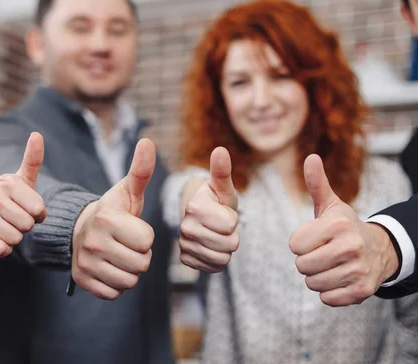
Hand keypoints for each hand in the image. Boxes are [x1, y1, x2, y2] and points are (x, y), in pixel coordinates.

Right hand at [0, 132, 46, 256]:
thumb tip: (37, 134)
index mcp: (7, 182)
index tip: (29, 209)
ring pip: (15, 238)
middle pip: (27, 225)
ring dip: (14, 238)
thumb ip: (33, 159)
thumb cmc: (8, 198)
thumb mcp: (22, 179)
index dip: (38, 214)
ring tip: (5, 227)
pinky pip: (1, 249)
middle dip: (25, 226)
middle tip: (15, 219)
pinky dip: (3, 248)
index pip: (38, 209)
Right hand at [72, 138, 155, 299]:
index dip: (145, 236)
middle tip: (126, 244)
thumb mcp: (127, 191)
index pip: (147, 241)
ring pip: (130, 281)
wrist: (80, 230)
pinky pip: (115, 293)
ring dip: (130, 271)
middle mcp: (93, 241)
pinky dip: (116, 284)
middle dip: (140, 255)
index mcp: (107, 218)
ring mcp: (86, 263)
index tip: (132, 228)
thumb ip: (140, 170)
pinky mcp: (83, 281)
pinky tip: (109, 267)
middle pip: (141, 264)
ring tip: (119, 255)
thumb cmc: (112, 211)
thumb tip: (148, 141)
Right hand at [179, 147, 238, 271]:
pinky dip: (217, 260)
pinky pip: (214, 267)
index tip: (224, 212)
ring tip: (218, 236)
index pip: (231, 225)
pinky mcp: (186, 260)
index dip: (233, 219)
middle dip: (232, 235)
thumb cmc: (217, 200)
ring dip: (226, 248)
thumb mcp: (222, 187)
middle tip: (223, 226)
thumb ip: (222, 171)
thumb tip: (220, 150)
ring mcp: (184, 245)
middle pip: (229, 244)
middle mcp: (185, 227)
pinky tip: (212, 247)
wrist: (202, 217)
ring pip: (222, 258)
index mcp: (194, 207)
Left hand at [289, 154, 398, 305]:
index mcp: (338, 225)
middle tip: (323, 253)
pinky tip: (340, 277)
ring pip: (312, 283)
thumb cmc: (345, 226)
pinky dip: (329, 291)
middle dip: (307, 260)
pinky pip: (327, 298)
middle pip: (302, 265)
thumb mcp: (330, 205)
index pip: (295, 245)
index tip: (314, 238)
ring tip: (331, 264)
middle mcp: (350, 247)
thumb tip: (311, 157)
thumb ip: (317, 183)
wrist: (380, 249)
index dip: (300, 242)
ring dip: (317, 276)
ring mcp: (358, 270)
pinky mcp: (362, 291)